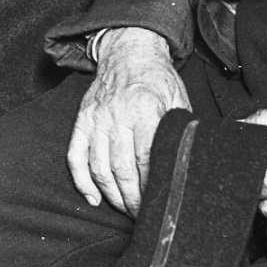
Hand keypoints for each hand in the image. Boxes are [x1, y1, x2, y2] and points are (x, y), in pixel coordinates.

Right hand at [67, 27, 191, 213]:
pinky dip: (81, 181)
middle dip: (133, 200)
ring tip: (126, 210)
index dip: (152, 187)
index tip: (160, 203)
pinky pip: (75, 155)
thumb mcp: (179, 99)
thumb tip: (192, 163)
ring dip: (112, 196)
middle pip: (121, 169)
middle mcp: (116, 114)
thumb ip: (181, 130)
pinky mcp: (82, 120)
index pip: (146, 158)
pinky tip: (94, 198)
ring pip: (98, 167)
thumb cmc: (158, 78)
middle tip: (144, 216)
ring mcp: (96, 117)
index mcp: (144, 108)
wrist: (128, 51)